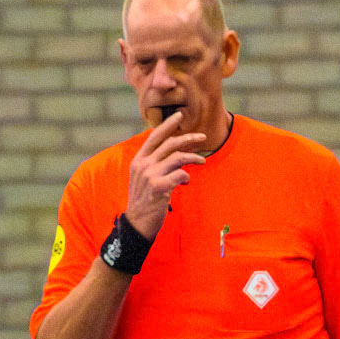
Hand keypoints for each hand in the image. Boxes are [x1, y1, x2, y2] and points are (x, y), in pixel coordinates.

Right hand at [126, 110, 205, 239]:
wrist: (137, 223)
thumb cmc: (144, 200)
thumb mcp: (144, 178)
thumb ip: (156, 165)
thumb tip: (176, 155)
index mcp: (139, 160)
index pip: (154, 137)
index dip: (168, 125)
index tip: (180, 116)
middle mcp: (143, 164)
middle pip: (170, 144)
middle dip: (188, 138)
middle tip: (202, 137)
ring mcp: (150, 175)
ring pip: (177, 157)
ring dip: (193, 157)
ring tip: (202, 161)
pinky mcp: (158, 186)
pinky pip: (180, 174)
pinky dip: (187, 177)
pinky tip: (186, 183)